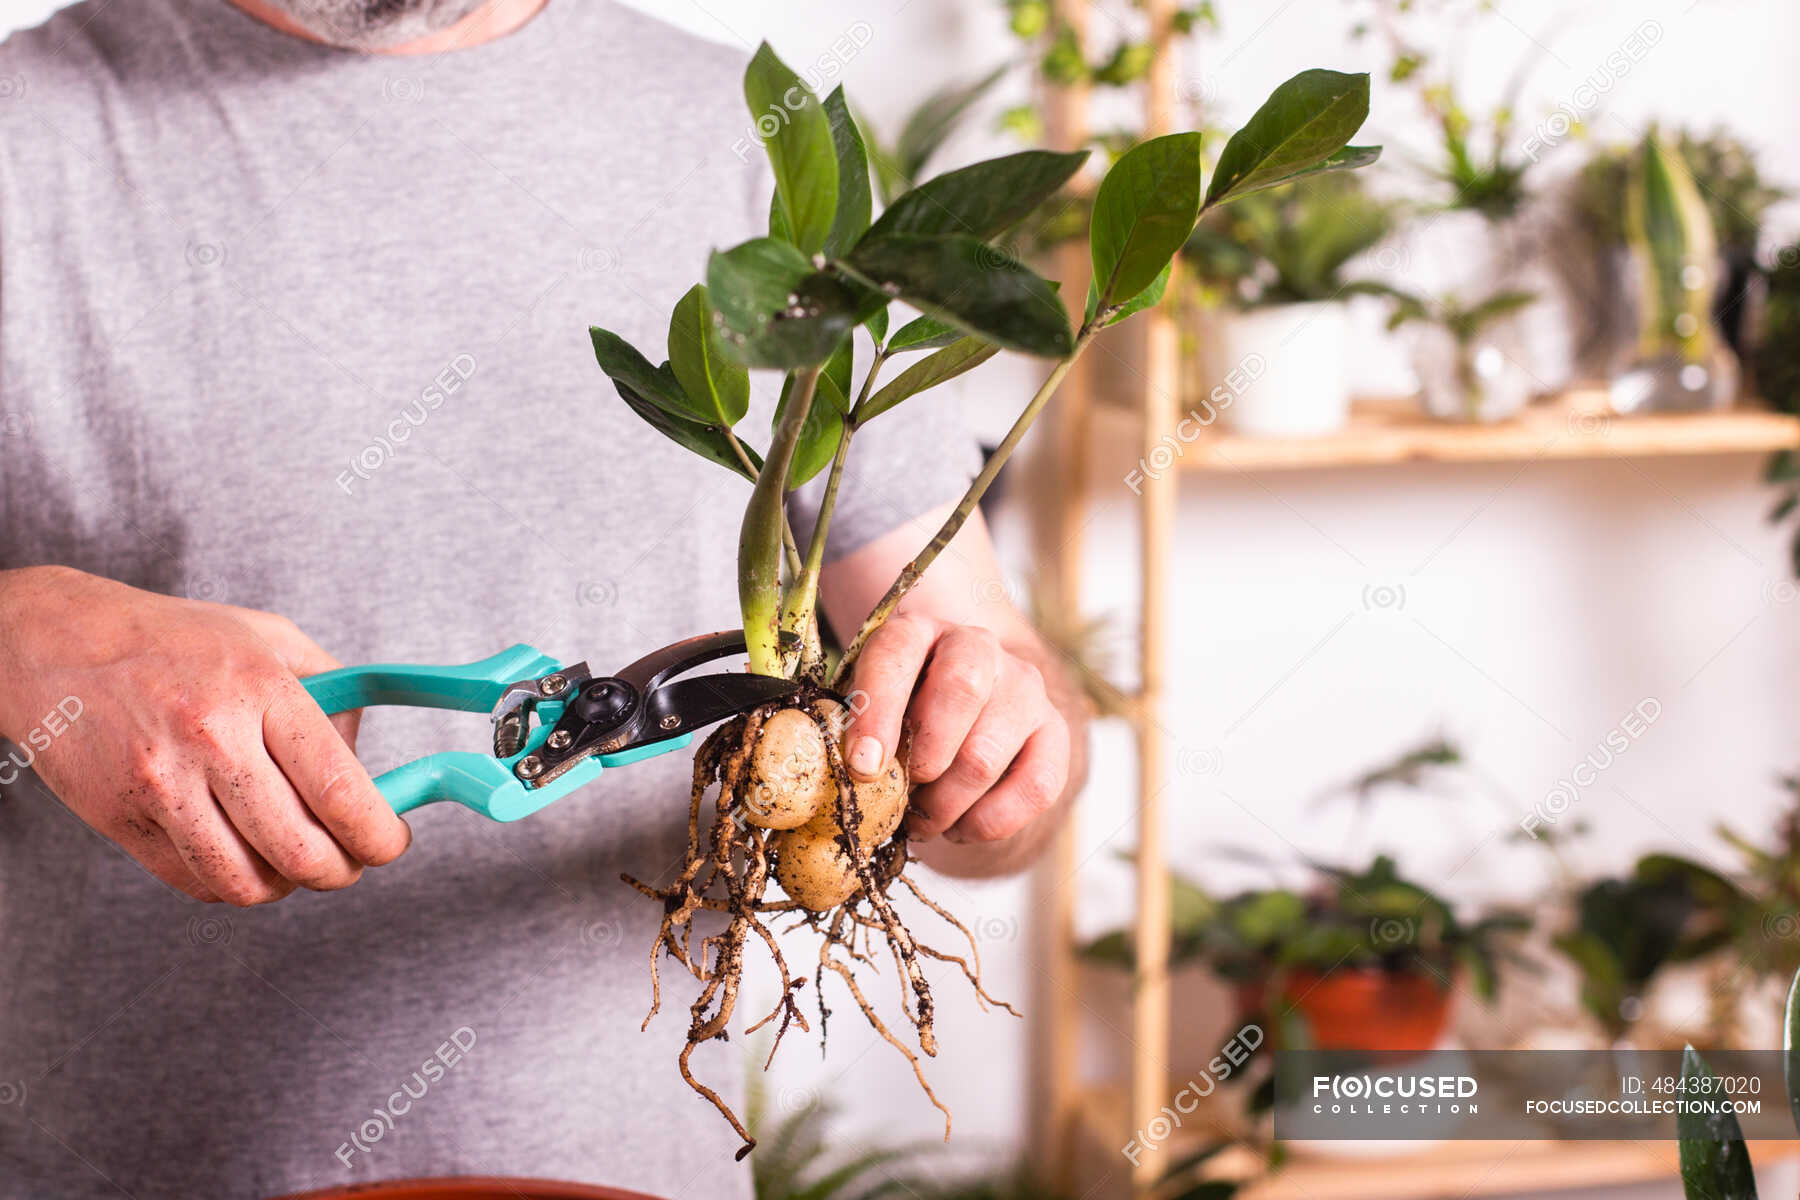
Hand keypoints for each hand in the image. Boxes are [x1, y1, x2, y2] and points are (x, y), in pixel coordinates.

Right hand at [0, 566, 409, 904]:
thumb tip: (371, 764)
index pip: (340, 789)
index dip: (379, 834)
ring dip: (286, 885)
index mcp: (261, 690)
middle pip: (301, 850)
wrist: (53, 642)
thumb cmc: (172, 639)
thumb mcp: (269, 638)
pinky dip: (232, 882)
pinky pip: (194, 881)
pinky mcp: (121, 819)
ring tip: (294, 861)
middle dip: (342, 871)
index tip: (390, 841)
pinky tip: (243, 853)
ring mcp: (162, 784)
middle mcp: (212, 739)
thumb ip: (334, 693)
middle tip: (350, 862)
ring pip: (247, 881)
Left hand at [844, 612, 1069, 844]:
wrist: (959, 719)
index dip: (877, 712)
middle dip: (923, 756)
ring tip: (923, 821)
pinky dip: (989, 822)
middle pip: (962, 689)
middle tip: (902, 793)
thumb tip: (860, 773)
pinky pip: (1035, 787)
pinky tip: (961, 827)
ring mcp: (1024, 687)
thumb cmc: (898, 719)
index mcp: (918, 631)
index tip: (862, 768)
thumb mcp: (867, 711)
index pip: (897, 653)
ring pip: (986, 754)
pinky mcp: (1055, 730)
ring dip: (945, 804)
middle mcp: (977, 646)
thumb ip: (857, 731)